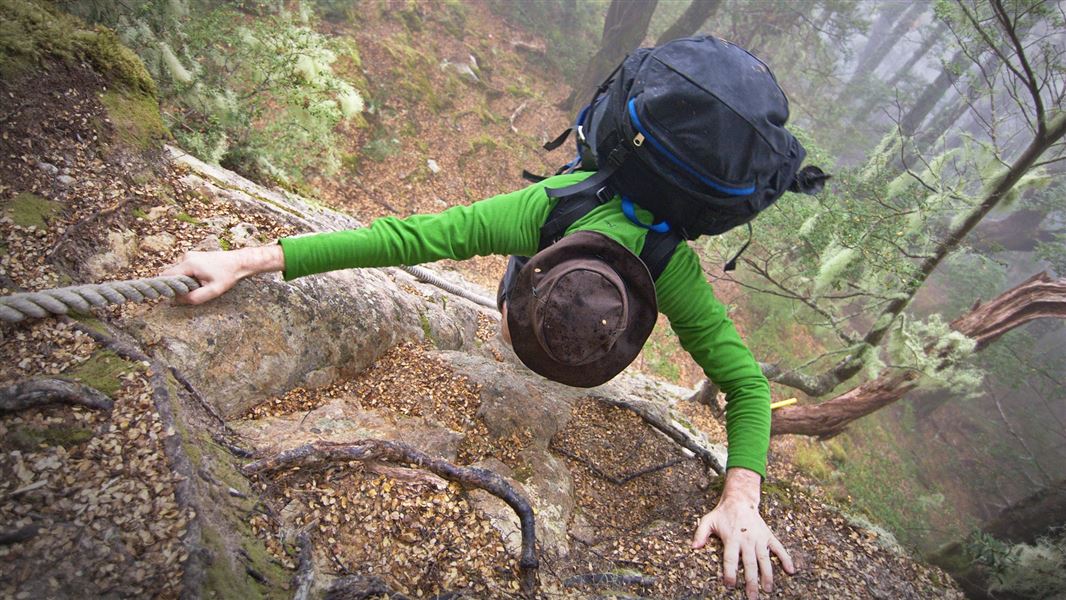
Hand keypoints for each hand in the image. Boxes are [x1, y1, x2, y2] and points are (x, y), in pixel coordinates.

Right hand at [160, 245, 283, 304]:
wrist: (240, 262)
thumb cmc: (228, 276)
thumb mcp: (213, 291)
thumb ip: (195, 297)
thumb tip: (178, 300)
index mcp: (189, 263)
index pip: (167, 276)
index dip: (168, 287)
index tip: (176, 295)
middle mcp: (187, 256)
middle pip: (172, 274)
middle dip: (179, 284)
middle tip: (193, 290)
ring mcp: (191, 255)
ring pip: (179, 272)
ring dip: (186, 280)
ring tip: (202, 283)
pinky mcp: (195, 256)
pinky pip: (186, 269)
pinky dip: (190, 276)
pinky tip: (203, 278)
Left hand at [692, 468, 794, 598]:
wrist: (740, 500)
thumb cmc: (722, 513)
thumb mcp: (708, 521)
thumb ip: (700, 534)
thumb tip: (693, 547)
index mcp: (731, 538)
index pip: (730, 559)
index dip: (729, 572)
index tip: (730, 585)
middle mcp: (746, 540)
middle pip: (749, 564)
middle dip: (751, 581)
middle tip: (752, 597)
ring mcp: (759, 538)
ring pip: (764, 559)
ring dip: (767, 575)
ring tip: (768, 589)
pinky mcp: (768, 536)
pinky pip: (778, 548)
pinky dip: (785, 558)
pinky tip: (791, 570)